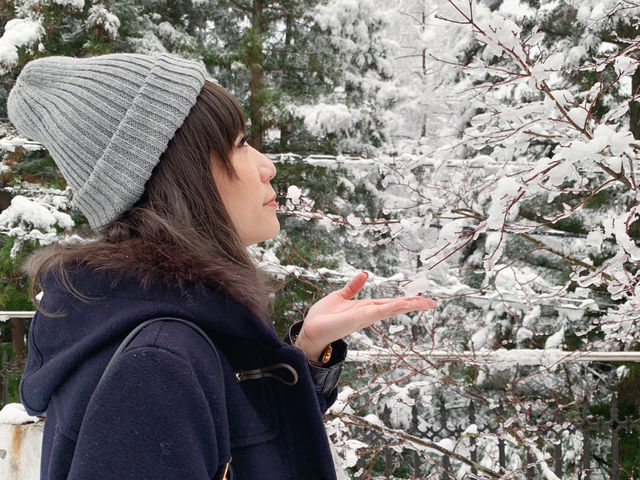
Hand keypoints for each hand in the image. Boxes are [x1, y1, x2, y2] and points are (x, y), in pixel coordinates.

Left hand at [294, 272, 436, 361]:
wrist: (311, 329)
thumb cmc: (323, 316)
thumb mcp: (340, 296)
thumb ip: (353, 286)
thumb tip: (365, 274)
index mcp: (366, 307)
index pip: (391, 302)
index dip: (406, 300)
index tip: (421, 298)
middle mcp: (370, 313)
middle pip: (397, 307)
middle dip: (415, 304)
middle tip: (433, 302)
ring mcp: (367, 316)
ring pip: (393, 309)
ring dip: (410, 305)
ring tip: (427, 303)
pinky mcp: (360, 317)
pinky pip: (380, 311)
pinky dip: (393, 307)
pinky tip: (405, 303)